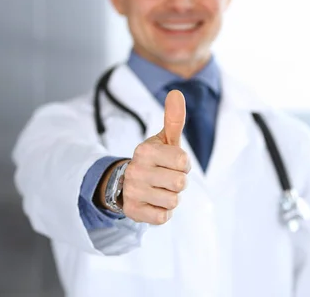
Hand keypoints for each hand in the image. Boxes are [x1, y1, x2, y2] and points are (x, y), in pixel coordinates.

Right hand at [121, 90, 189, 224]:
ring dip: (172, 198)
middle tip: (165, 178)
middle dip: (178, 182)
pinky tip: (154, 203)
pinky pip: (163, 217)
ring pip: (174, 201)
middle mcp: (136, 170)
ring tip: (159, 190)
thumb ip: (174, 118)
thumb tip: (176, 92)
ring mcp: (133, 192)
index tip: (173, 163)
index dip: (184, 165)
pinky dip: (163, 212)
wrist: (126, 184)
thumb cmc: (154, 159)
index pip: (184, 162)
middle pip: (180, 184)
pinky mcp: (133, 212)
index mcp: (145, 150)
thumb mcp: (164, 139)